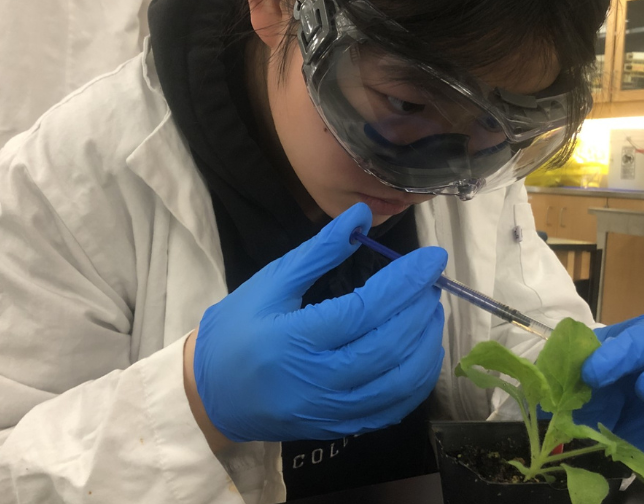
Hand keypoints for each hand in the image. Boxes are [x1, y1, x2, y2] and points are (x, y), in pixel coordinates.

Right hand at [192, 203, 447, 442]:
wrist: (210, 395)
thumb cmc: (235, 331)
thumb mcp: (270, 283)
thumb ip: (318, 251)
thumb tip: (359, 215)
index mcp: (296, 339)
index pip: (367, 308)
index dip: (406, 281)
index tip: (433, 258)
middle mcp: (318, 380)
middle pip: (388, 345)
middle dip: (420, 310)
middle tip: (432, 283)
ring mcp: (331, 410)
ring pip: (398, 383)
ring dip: (426, 345)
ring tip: (431, 314)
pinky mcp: (340, 427)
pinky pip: (392, 410)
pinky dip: (416, 382)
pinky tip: (422, 355)